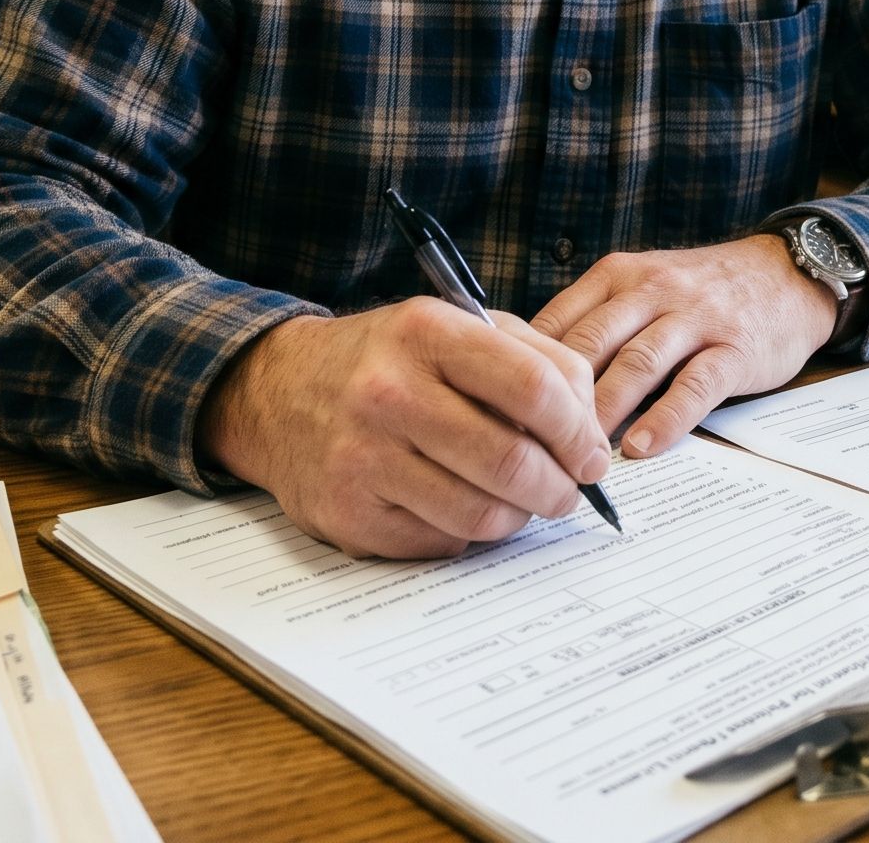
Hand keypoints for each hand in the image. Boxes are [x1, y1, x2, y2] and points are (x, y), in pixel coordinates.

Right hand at [196, 300, 611, 558]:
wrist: (276, 392)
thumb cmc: (386, 360)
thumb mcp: (451, 327)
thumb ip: (531, 358)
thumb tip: (590, 425)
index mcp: (425, 332)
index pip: (533, 387)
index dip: (579, 430)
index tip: (592, 454)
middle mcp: (388, 392)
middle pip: (512, 460)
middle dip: (559, 487)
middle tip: (568, 491)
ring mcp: (363, 457)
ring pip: (482, 513)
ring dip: (520, 516)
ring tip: (524, 503)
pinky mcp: (349, 514)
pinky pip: (441, 541)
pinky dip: (468, 532)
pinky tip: (462, 506)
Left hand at [531, 236, 836, 459]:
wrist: (785, 274)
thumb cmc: (700, 292)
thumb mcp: (640, 284)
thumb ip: (594, 320)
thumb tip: (531, 376)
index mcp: (618, 275)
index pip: (558, 320)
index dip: (526, 368)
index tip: (503, 411)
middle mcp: (652, 289)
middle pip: (592, 344)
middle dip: (559, 398)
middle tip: (530, 446)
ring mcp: (695, 317)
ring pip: (637, 365)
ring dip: (606, 412)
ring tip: (580, 456)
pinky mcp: (734, 348)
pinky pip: (695, 385)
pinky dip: (666, 418)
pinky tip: (643, 448)